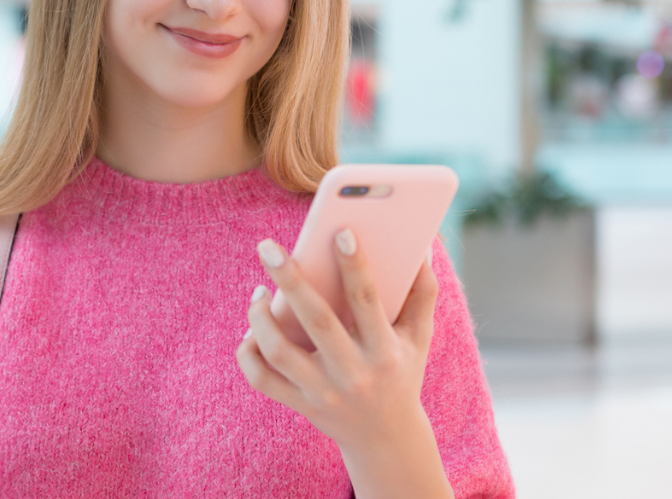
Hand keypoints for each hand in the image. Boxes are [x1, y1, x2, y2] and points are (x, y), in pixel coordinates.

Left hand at [236, 230, 449, 497]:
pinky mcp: (300, 405)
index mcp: (385, 351)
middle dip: (290, 280)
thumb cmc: (401, 371)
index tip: (340, 232)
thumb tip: (420, 246)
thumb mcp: (419, 337)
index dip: (355, 266)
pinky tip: (251, 328)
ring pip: (280, 353)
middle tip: (267, 246)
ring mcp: (322, 392)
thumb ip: (423, 292)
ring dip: (261, 318)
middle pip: (316, 321)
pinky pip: (262, 379)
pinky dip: (248, 353)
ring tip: (258, 291)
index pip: (367, 302)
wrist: (386, 438)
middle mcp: (353, 373)